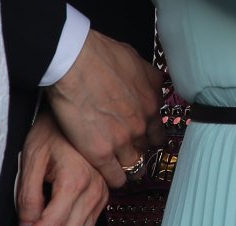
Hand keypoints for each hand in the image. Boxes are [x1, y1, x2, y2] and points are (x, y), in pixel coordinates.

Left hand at [16, 109, 110, 225]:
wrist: (77, 108)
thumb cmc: (51, 130)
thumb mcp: (30, 162)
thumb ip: (27, 198)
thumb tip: (26, 224)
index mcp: (75, 180)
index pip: (52, 224)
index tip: (23, 225)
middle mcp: (95, 188)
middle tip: (31, 221)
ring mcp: (103, 191)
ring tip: (44, 216)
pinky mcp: (105, 192)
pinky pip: (91, 220)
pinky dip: (74, 223)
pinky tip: (60, 215)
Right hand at [44, 30, 163, 188]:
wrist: (76, 63)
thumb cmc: (102, 56)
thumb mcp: (138, 62)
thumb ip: (149, 79)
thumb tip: (155, 83)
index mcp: (152, 104)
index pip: (159, 132)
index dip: (149, 137)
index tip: (142, 140)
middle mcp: (142, 124)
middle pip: (146, 149)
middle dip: (138, 151)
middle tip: (126, 152)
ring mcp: (123, 140)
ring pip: (134, 166)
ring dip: (127, 167)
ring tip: (118, 167)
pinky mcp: (101, 153)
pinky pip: (115, 177)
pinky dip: (114, 179)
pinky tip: (109, 176)